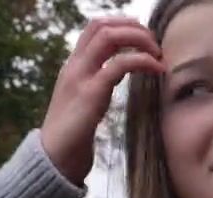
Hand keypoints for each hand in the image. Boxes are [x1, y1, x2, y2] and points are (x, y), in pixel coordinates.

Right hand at [40, 17, 165, 185]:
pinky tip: (158, 70)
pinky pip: (120, 64)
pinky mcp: (91, 93)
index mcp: (73, 66)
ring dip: (139, 39)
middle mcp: (74, 66)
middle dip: (132, 26)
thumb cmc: (73, 134)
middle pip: (102, 25)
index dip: (121, 24)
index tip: (143, 36)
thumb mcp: (84, 99)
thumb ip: (97, 80)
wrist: (54, 158)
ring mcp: (81, 77)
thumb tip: (120, 68)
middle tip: (154, 42)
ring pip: (109, 37)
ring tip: (158, 53)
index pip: (95, 27)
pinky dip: (143, 61)